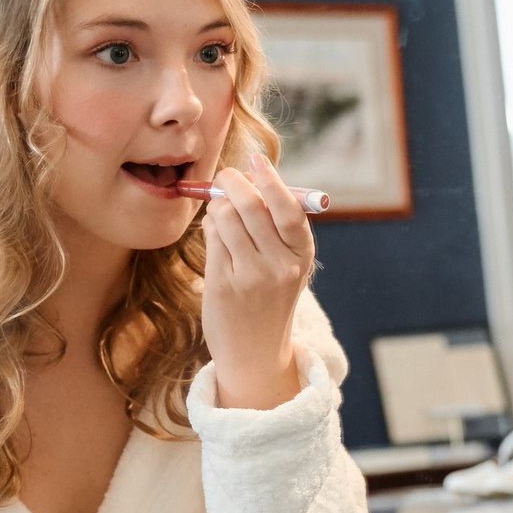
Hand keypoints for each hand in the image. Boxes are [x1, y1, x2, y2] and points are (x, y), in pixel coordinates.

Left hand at [202, 153, 312, 409]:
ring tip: (220, 212)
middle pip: (252, 206)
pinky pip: (212, 237)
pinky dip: (210, 226)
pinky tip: (215, 232)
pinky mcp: (224, 284)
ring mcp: (251, 276)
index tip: (255, 160)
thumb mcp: (287, 265)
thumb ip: (275, 226)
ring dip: (219, 206)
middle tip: (225, 176)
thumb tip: (248, 180)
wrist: (256, 352)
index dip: (270, 180)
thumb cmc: (269, 299)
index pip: (288, 208)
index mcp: (302, 255)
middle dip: (234, 182)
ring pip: (226, 217)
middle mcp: (281, 266)